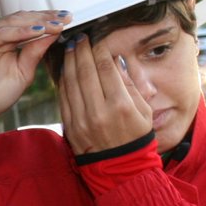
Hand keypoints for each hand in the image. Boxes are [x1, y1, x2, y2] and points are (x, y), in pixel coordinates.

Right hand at [0, 11, 69, 133]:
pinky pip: (0, 33)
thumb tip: (54, 33)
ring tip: (55, 24)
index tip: (68, 19)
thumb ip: (36, 51)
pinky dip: (19, 32)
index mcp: (5, 39)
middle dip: (46, 18)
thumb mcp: (24, 71)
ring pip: (13, 22)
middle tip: (66, 18)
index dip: (48, 19)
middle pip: (23, 18)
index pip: (29, 22)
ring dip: (36, 22)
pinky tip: (37, 31)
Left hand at [57, 34, 152, 155]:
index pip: (105, 69)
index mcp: (120, 105)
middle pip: (85, 71)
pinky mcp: (70, 126)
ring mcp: (81, 120)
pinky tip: (64, 69)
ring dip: (68, 62)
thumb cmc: (136, 136)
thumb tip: (116, 61)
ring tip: (69, 48)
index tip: (96, 39)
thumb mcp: (144, 110)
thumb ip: (130, 84)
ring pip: (70, 82)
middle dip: (80, 51)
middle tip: (78, 38)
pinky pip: (63, 97)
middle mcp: (99, 111)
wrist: (121, 167)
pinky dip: (62, 80)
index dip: (99, 50)